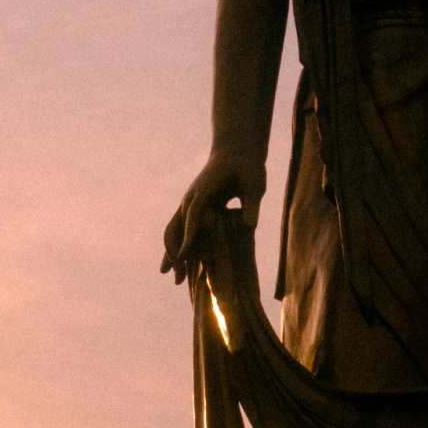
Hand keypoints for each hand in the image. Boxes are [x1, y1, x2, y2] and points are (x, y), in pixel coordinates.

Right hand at [161, 152, 266, 282]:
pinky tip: (184, 262)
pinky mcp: (194, 207)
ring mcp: (189, 203)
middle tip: (176, 279)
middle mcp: (191, 199)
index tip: (183, 258)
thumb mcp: (255, 181)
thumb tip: (248, 225)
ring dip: (172, 253)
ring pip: (173, 230)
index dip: (188, 238)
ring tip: (175, 277)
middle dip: (173, 253)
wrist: (236, 149)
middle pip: (174, 228)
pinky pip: (181, 230)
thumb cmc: (247, 165)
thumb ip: (251, 203)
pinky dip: (180, 247)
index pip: (192, 217)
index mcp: (204, 191)